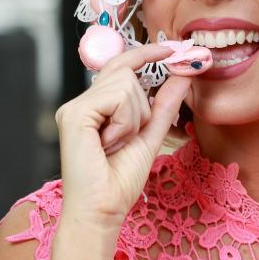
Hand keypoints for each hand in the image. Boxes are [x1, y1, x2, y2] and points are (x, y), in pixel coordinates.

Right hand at [55, 43, 193, 233]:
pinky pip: (117, 97)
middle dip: (142, 106)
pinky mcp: (74, 113)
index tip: (172, 48)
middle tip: (127, 138)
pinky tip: (109, 144)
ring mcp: (75, 106)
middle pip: (127, 72)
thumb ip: (165, 103)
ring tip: (116, 144)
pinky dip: (124, 121)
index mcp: (95, 105)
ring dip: (134, 117)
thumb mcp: (151, 134)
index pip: (121, 64)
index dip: (146, 52)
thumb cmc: (121, 180)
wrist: (103, 211)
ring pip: (126, 83)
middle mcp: (81, 101)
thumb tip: (184, 74)